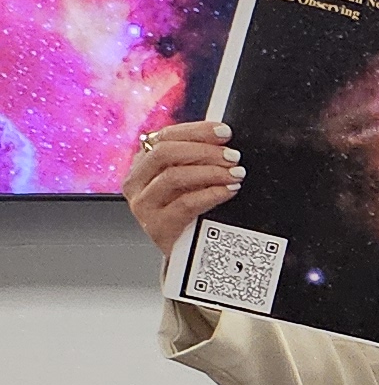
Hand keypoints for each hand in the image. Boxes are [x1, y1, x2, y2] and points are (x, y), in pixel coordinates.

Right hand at [125, 119, 245, 263]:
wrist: (185, 253)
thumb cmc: (191, 213)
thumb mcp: (190, 181)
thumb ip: (196, 159)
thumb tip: (222, 138)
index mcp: (143, 164)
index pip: (165, 137)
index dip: (196, 131)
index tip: (224, 132)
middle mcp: (137, 182)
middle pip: (165, 153)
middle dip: (204, 151)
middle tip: (233, 156)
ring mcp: (143, 205)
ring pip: (174, 176)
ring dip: (211, 171)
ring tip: (236, 174)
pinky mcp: (157, 226)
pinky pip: (185, 203)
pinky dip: (211, 193)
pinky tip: (228, 190)